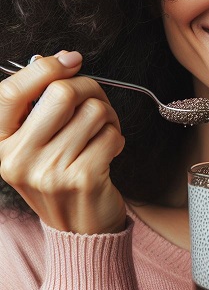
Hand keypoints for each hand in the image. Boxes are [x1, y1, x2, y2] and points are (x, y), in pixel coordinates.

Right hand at [0, 52, 125, 233]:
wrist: (80, 229)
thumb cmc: (61, 178)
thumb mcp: (36, 146)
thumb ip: (40, 106)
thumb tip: (60, 60)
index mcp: (1, 144)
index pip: (10, 92)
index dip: (43, 67)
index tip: (69, 60)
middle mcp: (18, 158)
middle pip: (62, 92)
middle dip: (89, 89)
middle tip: (95, 102)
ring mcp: (50, 170)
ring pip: (94, 111)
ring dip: (108, 117)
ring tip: (101, 133)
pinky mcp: (83, 177)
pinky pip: (111, 133)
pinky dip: (117, 137)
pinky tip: (107, 151)